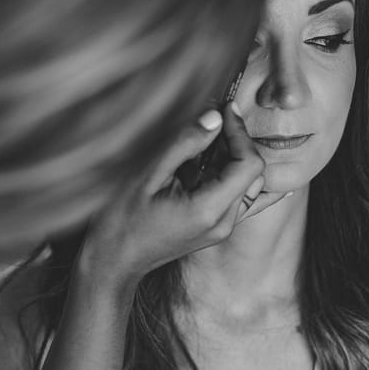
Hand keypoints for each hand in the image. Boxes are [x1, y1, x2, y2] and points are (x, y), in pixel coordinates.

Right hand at [76, 102, 289, 292]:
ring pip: (249, 184)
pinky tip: (244, 166)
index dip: (240, 132)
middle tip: (214, 119)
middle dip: (238, 141)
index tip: (224, 109)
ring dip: (234, 156)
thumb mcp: (147, 175)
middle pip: (254, 173)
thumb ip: (183, 145)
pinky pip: (242, 199)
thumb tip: (214, 117)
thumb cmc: (122, 219)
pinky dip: (240, 177)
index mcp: (209, 210)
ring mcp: (222, 228)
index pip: (249, 164)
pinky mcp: (215, 228)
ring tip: (210, 138)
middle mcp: (223, 222)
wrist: (114, 260)